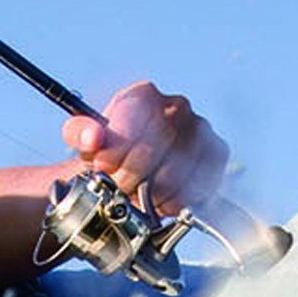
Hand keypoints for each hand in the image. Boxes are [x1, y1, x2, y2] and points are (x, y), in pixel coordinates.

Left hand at [62, 81, 228, 216]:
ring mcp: (201, 129)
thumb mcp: (84, 138)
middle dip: (128, 179)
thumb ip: (80, 132)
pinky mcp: (217, 153)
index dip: (112, 159)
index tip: (104, 169)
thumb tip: (93, 136)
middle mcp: (177, 106)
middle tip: (119, 185)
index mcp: (143, 95)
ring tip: (138, 191)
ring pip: (173, 176)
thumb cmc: (111, 148)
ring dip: (149, 194)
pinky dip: (173, 201)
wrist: (135, 163)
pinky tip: (160, 196)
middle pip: (150, 155)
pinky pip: (195, 188)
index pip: (129, 131)